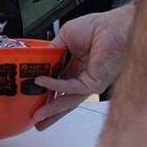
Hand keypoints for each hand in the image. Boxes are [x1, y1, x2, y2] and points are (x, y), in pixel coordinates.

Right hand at [32, 2, 133, 130]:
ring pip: (69, 100)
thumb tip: (39, 59)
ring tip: (37, 114)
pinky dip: (56, 86)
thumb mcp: (65, 36)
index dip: (46, 91)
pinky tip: (42, 82)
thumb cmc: (98, 27)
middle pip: (65, 98)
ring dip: (52, 108)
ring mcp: (90, 82)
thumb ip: (52, 50)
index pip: (60, 84)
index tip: (33, 95)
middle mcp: (84, 76)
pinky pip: (72, 87)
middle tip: (37, 119)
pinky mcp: (95, 83)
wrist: (113, 26)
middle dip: (50, 110)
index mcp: (78, 66)